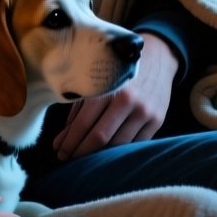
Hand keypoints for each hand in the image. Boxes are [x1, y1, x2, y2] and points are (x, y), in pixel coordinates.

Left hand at [51, 34, 176, 161]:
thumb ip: (78, 111)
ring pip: (118, 145)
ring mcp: (145, 111)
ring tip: (83, 159)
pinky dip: (118, 152)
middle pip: (100, 138)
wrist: (157, 57)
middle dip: (80, 152)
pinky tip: (106, 154)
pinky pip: (135, 144)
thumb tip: (61, 141)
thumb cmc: (117, 71)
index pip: (84, 123)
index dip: (69, 142)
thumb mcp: (95, 82)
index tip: (59, 152)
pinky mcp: (157, 120)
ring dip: (99, 157)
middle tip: (67, 158)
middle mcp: (128, 100)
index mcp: (107, 87)